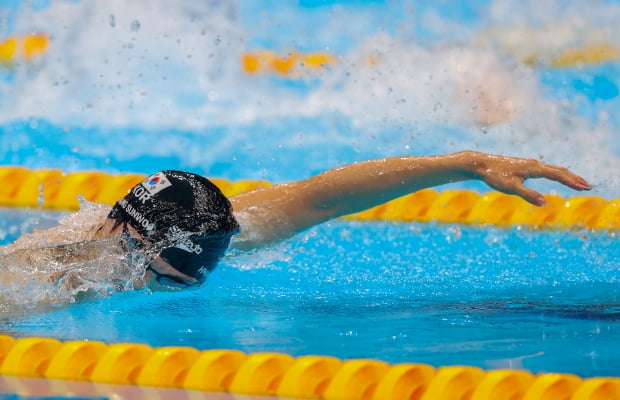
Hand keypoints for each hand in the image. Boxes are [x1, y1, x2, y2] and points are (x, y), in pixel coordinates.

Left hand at [465, 152, 592, 205]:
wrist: (480, 164)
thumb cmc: (494, 176)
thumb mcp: (510, 188)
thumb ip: (527, 195)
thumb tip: (544, 203)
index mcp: (533, 168)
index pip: (557, 174)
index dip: (572, 181)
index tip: (585, 187)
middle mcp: (534, 164)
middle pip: (558, 170)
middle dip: (574, 178)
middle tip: (588, 186)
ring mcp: (529, 164)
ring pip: (552, 169)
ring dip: (567, 175)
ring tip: (578, 182)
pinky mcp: (524, 166)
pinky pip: (545, 169)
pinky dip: (556, 173)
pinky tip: (557, 176)